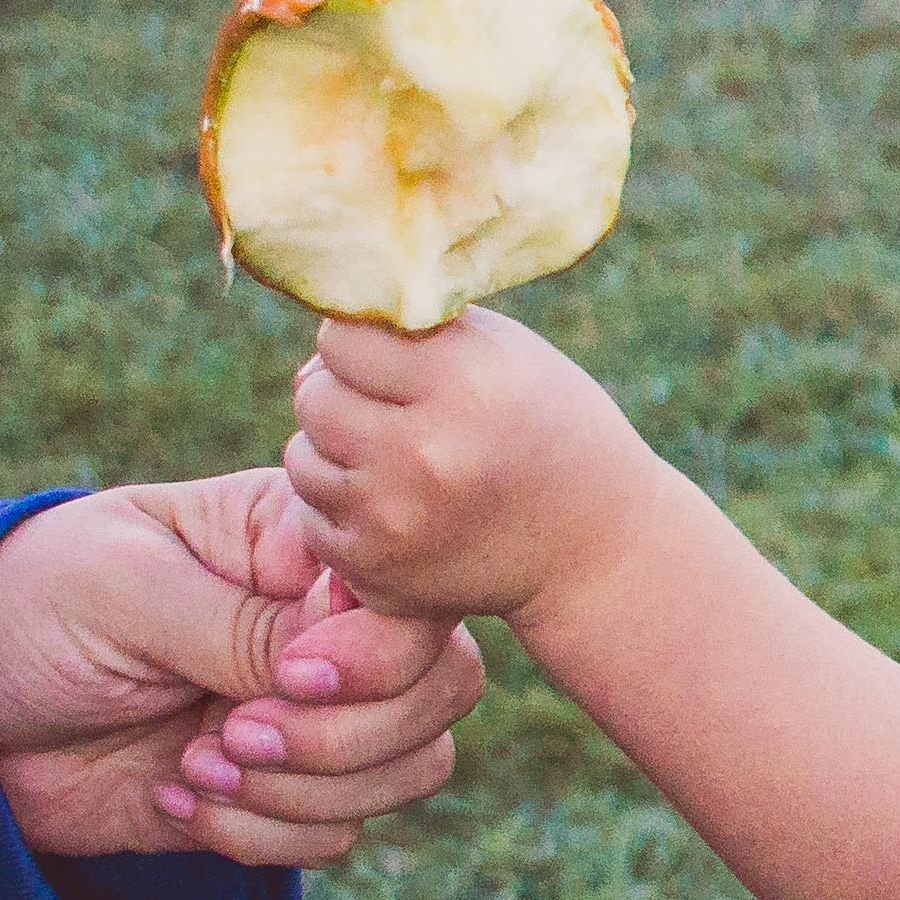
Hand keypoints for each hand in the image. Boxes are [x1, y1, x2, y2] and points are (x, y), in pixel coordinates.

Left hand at [0, 471, 488, 866]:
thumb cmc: (21, 610)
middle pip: (441, 691)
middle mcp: (322, 626)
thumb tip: (336, 664)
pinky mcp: (278, 792)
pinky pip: (339, 835)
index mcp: (296, 544)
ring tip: (196, 768)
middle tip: (229, 735)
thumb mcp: (122, 594)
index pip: (415, 599)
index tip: (287, 681)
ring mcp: (307, 713)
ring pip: (409, 769)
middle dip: (344, 737)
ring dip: (303, 794)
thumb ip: (240, 625)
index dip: (378, 655)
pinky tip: (176, 799)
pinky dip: (263, 837)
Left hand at [282, 308, 667, 628]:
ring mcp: (395, 517)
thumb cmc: (549, 431)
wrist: (597, 550)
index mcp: (464, 382)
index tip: (401, 366)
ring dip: (338, 456)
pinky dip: (344, 512)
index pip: (340, 337)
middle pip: (314, 397)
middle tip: (402, 418)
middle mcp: (425, 451)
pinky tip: (398, 508)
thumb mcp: (507, 353)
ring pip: (302, 458)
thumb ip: (413, 331)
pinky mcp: (378, 568)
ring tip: (400, 464)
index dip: (367, 347)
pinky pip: (311, 518)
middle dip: (348, 400)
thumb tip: (310, 362)